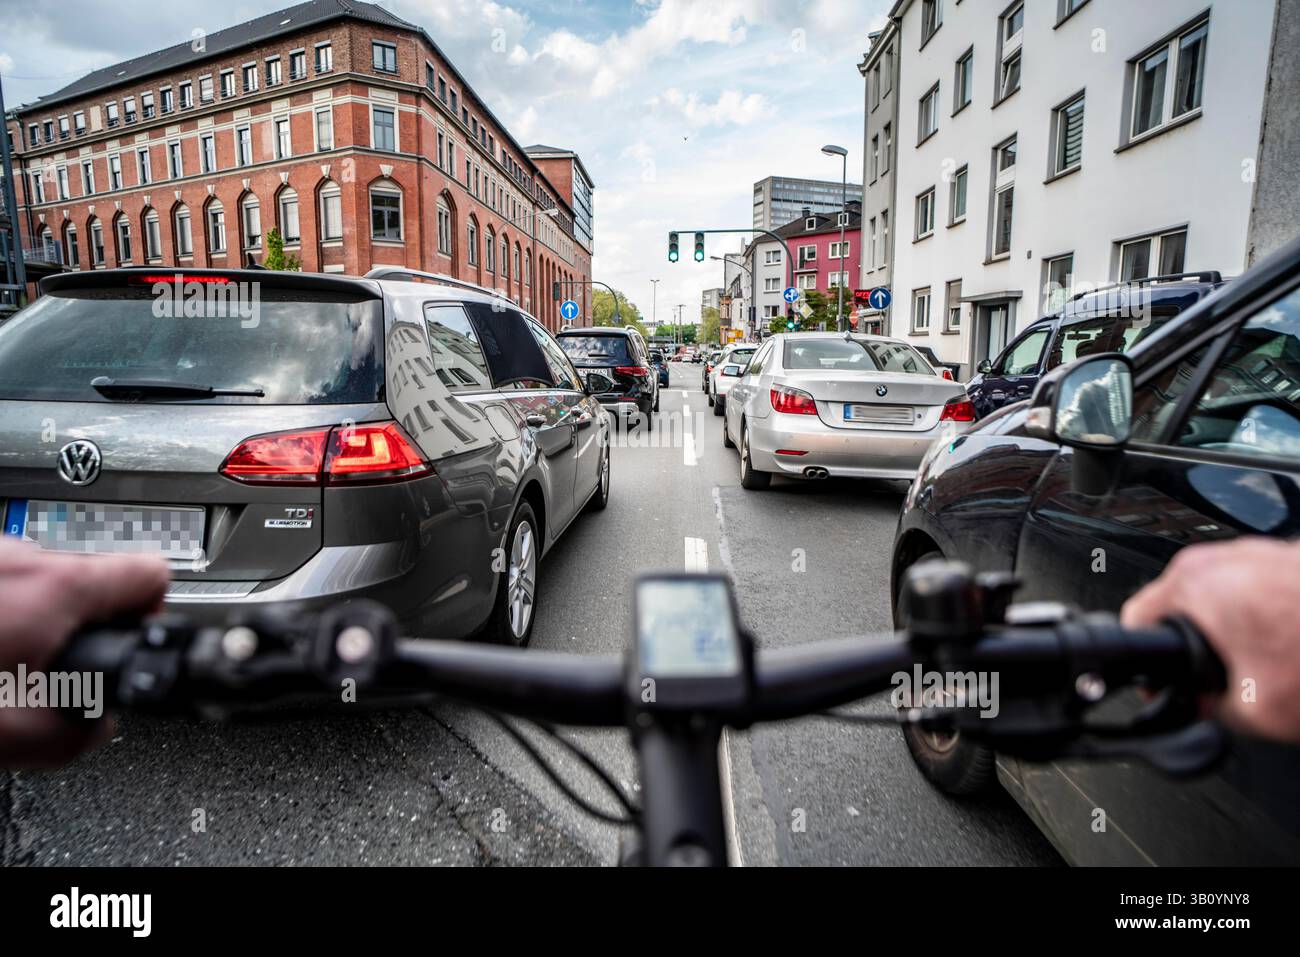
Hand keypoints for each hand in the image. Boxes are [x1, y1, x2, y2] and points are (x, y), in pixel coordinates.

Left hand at [0, 539, 168, 768]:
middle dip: (78, 628)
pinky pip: (10, 581)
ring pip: (45, 583)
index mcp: (58, 588)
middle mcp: (26, 557)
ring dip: (34, 618)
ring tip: (1, 661)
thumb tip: (101, 726)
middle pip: (96, 585)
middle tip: (42, 670)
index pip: (153, 576)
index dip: (151, 616)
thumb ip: (80, 734)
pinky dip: (5, 612)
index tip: (126, 644)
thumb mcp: (12, 736)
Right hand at [1121, 537, 1299, 743]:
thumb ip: (1207, 709)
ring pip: (1219, 595)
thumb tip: (1196, 708)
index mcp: (1195, 585)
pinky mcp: (1286, 555)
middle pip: (1176, 606)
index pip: (1134, 619)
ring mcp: (1256, 551)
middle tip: (1229, 677)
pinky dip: (1266, 614)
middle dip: (1196, 644)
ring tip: (1269, 658)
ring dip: (1233, 628)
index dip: (1147, 663)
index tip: (1165, 682)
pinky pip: (1255, 588)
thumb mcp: (1256, 709)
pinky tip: (1291, 640)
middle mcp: (1219, 558)